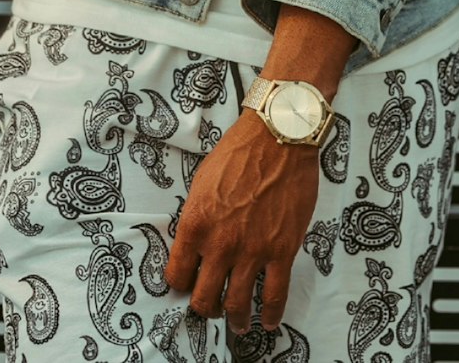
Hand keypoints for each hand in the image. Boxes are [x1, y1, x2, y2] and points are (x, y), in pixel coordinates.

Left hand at [164, 110, 318, 333]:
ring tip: (237, 322)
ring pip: (237, 304)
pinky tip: (268, 321)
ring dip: (235, 319)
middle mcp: (220, 244)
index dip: (181, 285)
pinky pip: (274, 295)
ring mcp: (252, 250)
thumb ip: (197, 218)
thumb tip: (196, 243)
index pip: (177, 275)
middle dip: (206, 308)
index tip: (188, 286)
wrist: (278, 136)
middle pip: (204, 298)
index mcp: (195, 224)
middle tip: (212, 307)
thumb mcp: (202, 182)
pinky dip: (271, 314)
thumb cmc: (240, 151)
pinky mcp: (281, 250)